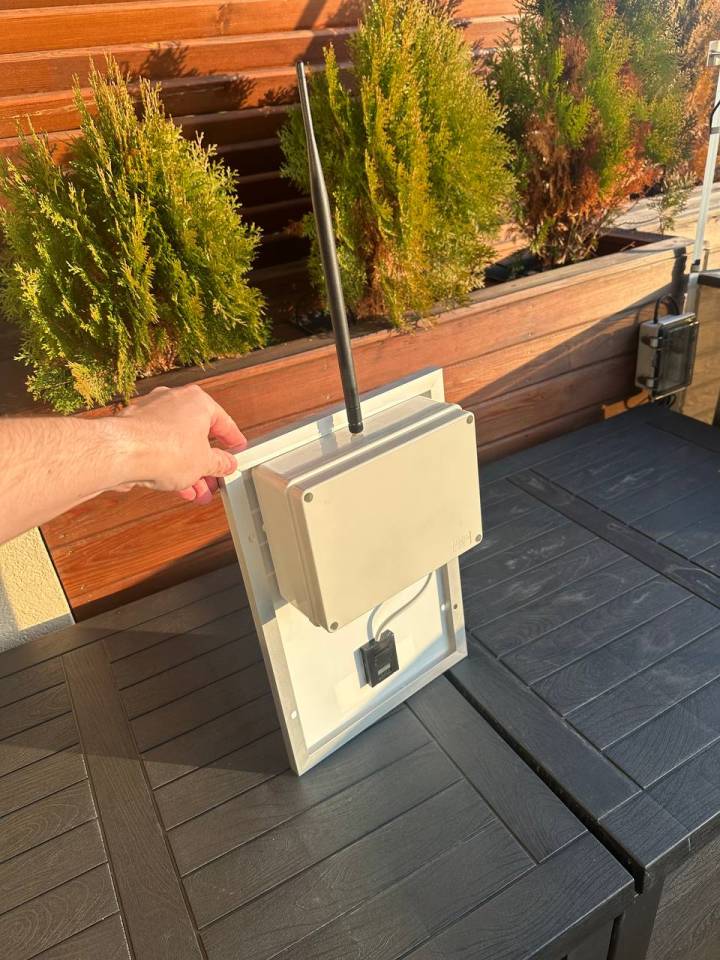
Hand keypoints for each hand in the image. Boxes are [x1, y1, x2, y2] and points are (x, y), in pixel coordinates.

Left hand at [118, 385, 245, 504]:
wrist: (121, 453)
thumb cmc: (164, 449)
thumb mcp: (204, 463)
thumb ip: (219, 464)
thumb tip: (226, 464)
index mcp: (197, 401)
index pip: (223, 422)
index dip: (233, 440)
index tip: (237, 449)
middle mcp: (173, 401)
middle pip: (197, 436)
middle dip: (205, 465)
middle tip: (213, 481)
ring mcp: (150, 413)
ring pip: (176, 445)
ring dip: (187, 470)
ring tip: (195, 493)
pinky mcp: (133, 428)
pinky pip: (157, 448)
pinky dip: (167, 465)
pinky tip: (173, 486)